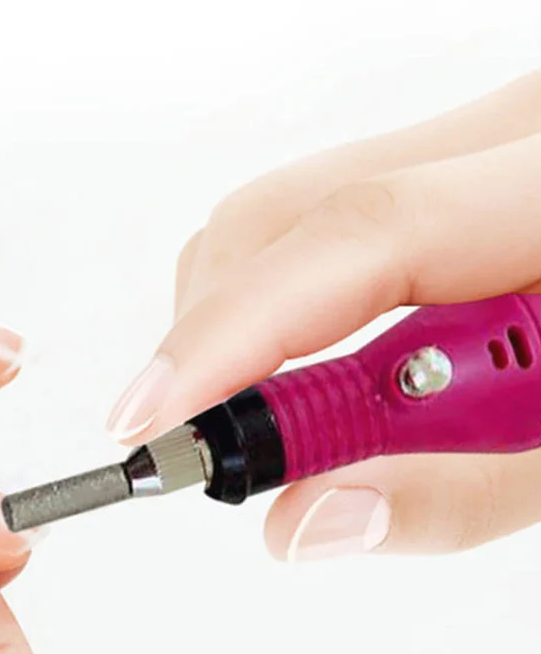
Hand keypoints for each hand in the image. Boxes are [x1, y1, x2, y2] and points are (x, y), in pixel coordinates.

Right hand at [104, 71, 540, 559]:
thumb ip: (460, 490)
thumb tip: (300, 524)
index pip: (357, 234)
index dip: (234, 336)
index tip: (149, 423)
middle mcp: (504, 129)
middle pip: (279, 213)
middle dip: (216, 342)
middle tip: (231, 453)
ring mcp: (470, 134)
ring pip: (277, 215)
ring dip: (246, 330)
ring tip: (306, 422)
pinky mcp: (445, 159)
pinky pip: (313, 221)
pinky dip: (288, 308)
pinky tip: (343, 366)